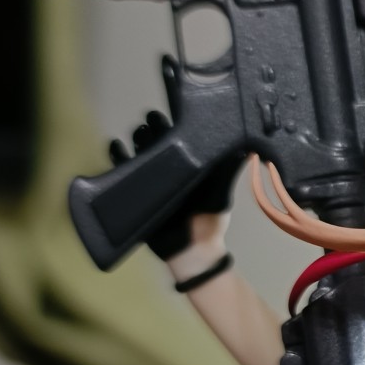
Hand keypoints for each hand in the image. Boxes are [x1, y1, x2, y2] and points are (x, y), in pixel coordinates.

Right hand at [109, 110, 242, 261]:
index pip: (178, 137)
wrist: (193, 252)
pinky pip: (124, 171)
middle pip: (156, 140)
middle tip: (152, 120)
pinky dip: (118, 157)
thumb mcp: (221, 193)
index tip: (171, 111)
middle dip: (152, 128)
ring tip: (139, 133)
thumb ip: (229, 171)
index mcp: (189, 165)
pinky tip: (117, 146)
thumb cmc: (210, 221)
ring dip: (137, 140)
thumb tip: (247, 146)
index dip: (173, 123)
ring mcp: (151, 179)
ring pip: (140, 152)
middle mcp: (169, 168)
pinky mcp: (136, 192)